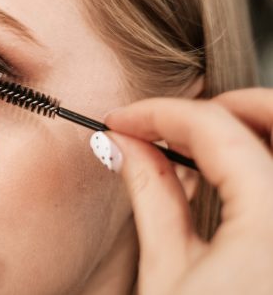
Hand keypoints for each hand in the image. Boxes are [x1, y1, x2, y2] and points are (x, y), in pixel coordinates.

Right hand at [98, 88, 272, 294]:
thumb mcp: (168, 276)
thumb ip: (152, 196)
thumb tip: (124, 144)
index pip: (217, 129)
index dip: (158, 114)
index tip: (123, 121)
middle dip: (225, 104)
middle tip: (175, 123)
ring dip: (251, 128)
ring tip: (202, 147)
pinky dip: (265, 161)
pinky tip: (233, 178)